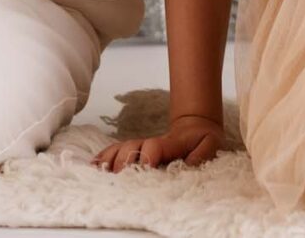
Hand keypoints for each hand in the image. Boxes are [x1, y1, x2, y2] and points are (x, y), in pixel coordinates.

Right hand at [92, 113, 224, 171]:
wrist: (195, 127)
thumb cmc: (203, 139)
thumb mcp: (210, 144)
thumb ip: (202, 154)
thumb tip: (188, 165)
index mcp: (170, 143)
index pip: (154, 146)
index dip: (147, 156)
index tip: (144, 168)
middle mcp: (151, 144)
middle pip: (132, 147)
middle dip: (123, 160)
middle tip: (118, 176)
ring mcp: (141, 145)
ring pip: (121, 148)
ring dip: (110, 158)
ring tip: (99, 171)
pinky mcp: (135, 150)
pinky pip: (116, 151)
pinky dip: (104, 157)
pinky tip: (93, 165)